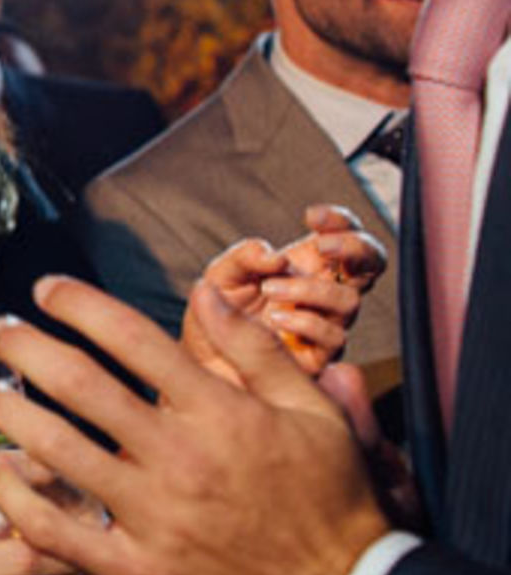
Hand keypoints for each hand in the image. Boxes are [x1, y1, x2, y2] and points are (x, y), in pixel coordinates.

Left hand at [0, 277, 392, 574]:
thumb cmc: (335, 507)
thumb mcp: (316, 415)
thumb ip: (256, 349)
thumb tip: (205, 293)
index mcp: (221, 412)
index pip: (131, 336)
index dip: (77, 303)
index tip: (45, 289)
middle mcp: (181, 457)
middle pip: (78, 382)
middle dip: (24, 346)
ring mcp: (155, 517)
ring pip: (56, 448)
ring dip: (9, 413)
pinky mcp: (137, 573)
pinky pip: (56, 530)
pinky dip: (16, 496)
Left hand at [185, 205, 382, 379]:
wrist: (202, 358)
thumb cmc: (215, 312)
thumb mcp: (221, 275)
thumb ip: (244, 257)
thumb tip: (276, 256)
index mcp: (305, 265)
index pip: (344, 235)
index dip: (341, 221)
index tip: (312, 216)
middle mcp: (322, 293)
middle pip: (371, 264)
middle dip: (355, 248)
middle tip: (320, 247)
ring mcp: (324, 323)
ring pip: (349, 300)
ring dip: (311, 290)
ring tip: (270, 290)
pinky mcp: (318, 356)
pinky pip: (332, 337)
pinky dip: (305, 322)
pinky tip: (276, 319)